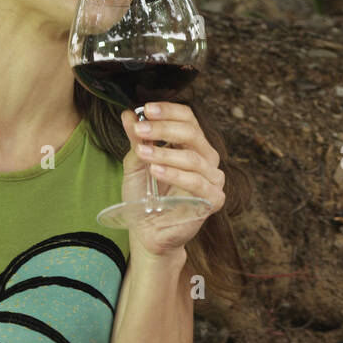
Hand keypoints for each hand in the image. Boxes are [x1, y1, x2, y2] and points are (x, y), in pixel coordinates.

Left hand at [120, 102, 225, 257]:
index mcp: (192, 146)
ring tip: (143, 153)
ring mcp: (213, 179)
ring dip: (165, 153)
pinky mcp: (214, 199)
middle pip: (192, 133)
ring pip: (193, 157)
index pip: (187, 119)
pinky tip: (156, 170)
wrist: (148, 232)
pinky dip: (175, 174)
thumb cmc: (145, 199)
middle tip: (141, 130)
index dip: (168, 111)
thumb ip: (136, 140)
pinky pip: (198, 183)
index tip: (145, 110)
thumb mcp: (136, 164)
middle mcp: (206, 159)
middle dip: (164, 129)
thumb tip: (129, 114)